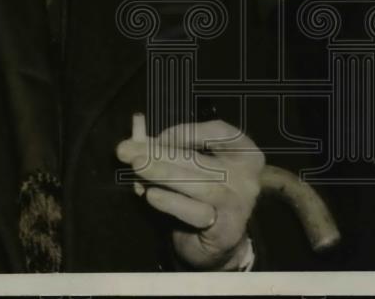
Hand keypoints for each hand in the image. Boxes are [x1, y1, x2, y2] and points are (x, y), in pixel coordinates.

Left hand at [116, 119, 262, 269]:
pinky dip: (172, 202)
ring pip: (199, 185)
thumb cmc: (201, 194)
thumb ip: (164, 147)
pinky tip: (151, 195)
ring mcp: (239, 203)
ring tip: (136, 166)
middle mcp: (246, 176)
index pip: (220, 132)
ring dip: (163, 174)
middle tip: (128, 150)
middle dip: (160, 154)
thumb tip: (136, 130)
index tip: (158, 137)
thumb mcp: (186, 165)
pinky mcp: (226, 229)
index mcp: (243, 152)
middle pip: (201, 160)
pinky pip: (196, 213)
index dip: (188, 132)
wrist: (215, 243)